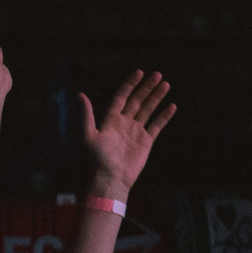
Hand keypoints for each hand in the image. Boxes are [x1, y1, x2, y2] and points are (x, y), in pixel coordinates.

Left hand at [77, 71, 176, 192]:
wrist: (110, 180)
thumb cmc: (96, 160)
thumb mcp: (88, 135)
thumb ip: (86, 115)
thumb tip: (80, 94)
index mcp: (110, 120)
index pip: (121, 97)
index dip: (130, 84)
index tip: (140, 73)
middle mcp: (123, 124)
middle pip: (136, 101)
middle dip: (147, 87)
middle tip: (158, 74)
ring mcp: (135, 132)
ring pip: (147, 110)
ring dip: (156, 97)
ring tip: (166, 84)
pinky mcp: (145, 142)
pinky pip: (157, 125)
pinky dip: (164, 116)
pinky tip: (172, 106)